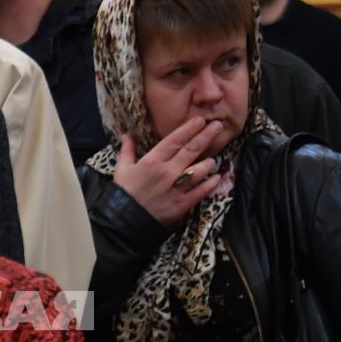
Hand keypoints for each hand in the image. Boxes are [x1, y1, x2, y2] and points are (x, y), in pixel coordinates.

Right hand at [113, 117, 232, 226]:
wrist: (125, 221)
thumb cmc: (124, 193)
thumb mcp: (122, 169)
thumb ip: (127, 150)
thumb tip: (127, 134)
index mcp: (152, 160)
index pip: (175, 140)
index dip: (189, 128)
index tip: (200, 120)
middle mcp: (167, 171)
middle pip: (191, 150)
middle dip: (206, 136)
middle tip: (218, 126)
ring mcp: (176, 188)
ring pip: (200, 169)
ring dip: (209, 162)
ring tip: (214, 157)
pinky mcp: (182, 204)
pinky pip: (201, 191)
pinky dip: (211, 183)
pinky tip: (217, 177)